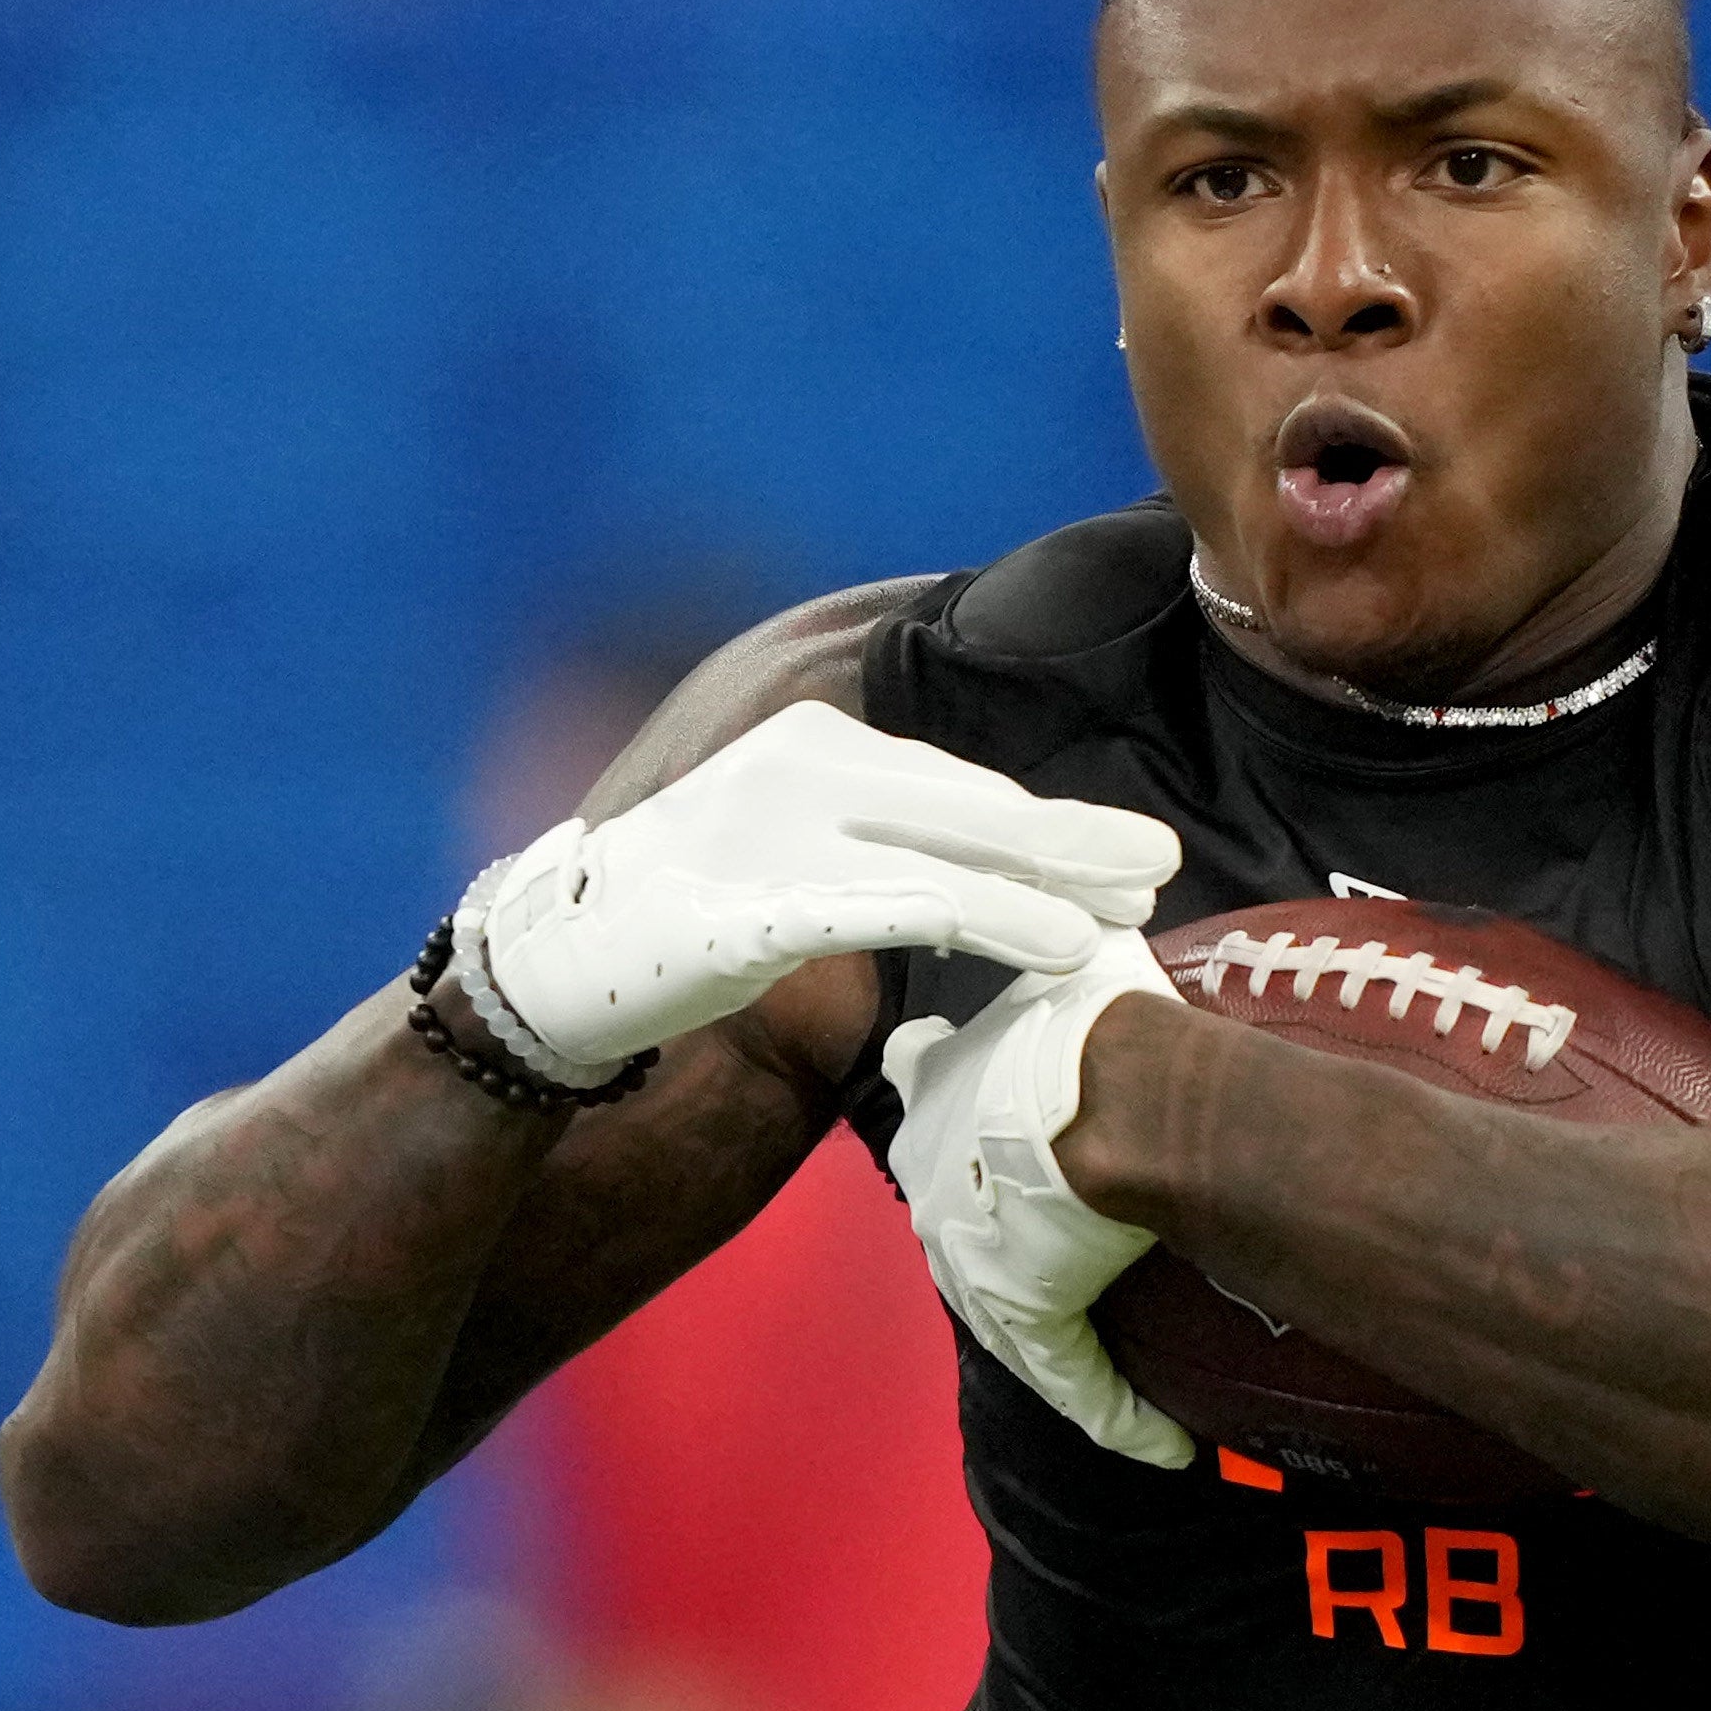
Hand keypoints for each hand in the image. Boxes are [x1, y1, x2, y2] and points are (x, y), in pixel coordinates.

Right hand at [458, 700, 1181, 1086]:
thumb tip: (973, 877)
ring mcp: (777, 833)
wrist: (549, 965)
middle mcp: (804, 770)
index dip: (1048, 824)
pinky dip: (986, 921)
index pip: (958, 786)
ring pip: (950, 853)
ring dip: (1049, 886)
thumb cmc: (673, 925)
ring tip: (1125, 914)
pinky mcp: (759, 907)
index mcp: (816, 744)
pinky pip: (895, 910)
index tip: (1123, 853)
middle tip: (1161, 863)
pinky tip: (1055, 944)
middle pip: (972, 805)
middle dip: (1074, 839)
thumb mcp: (783, 861)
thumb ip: (872, 853)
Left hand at [884, 934, 1193, 1466]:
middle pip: (954, 1207)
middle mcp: (939, 1174)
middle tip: (1059, 1231)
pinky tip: (1159, 1442)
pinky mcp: (1025, 1306)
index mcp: (941, 1088)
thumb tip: (1109, 892)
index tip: (958, 1094)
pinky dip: (1116, 1412)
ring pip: (1012, 1306)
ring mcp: (976, 1249)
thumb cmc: (1100, 1020)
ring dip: (1063, 1334)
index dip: (942, 1096)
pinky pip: (1070, 1374)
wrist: (1117, 1092)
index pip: (922, 1089)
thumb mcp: (1079, 958)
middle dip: (998, 1223)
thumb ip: (1078, 940)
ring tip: (1119, 1371)